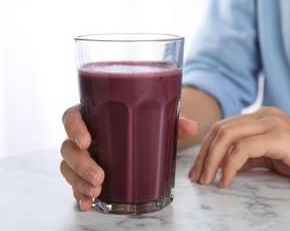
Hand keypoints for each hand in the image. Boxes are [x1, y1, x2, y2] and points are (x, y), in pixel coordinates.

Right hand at [60, 104, 197, 210]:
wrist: (142, 136)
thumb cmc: (144, 123)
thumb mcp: (158, 119)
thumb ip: (173, 121)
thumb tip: (192, 127)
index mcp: (94, 116)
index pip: (72, 117)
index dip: (74, 128)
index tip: (87, 141)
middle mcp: (84, 136)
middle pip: (68, 148)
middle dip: (80, 164)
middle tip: (100, 176)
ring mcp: (82, 156)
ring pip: (68, 168)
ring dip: (78, 182)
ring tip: (97, 191)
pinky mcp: (85, 174)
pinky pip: (74, 184)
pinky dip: (79, 194)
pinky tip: (88, 203)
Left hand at [189, 107, 289, 187]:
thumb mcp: (272, 156)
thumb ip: (251, 155)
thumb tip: (228, 164)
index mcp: (261, 117)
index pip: (223, 127)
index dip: (206, 148)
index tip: (198, 169)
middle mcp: (263, 115)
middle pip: (220, 129)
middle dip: (203, 154)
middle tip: (197, 177)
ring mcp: (271, 123)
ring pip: (227, 135)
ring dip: (211, 160)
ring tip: (206, 181)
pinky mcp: (279, 136)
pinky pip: (243, 148)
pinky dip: (229, 165)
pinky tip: (226, 181)